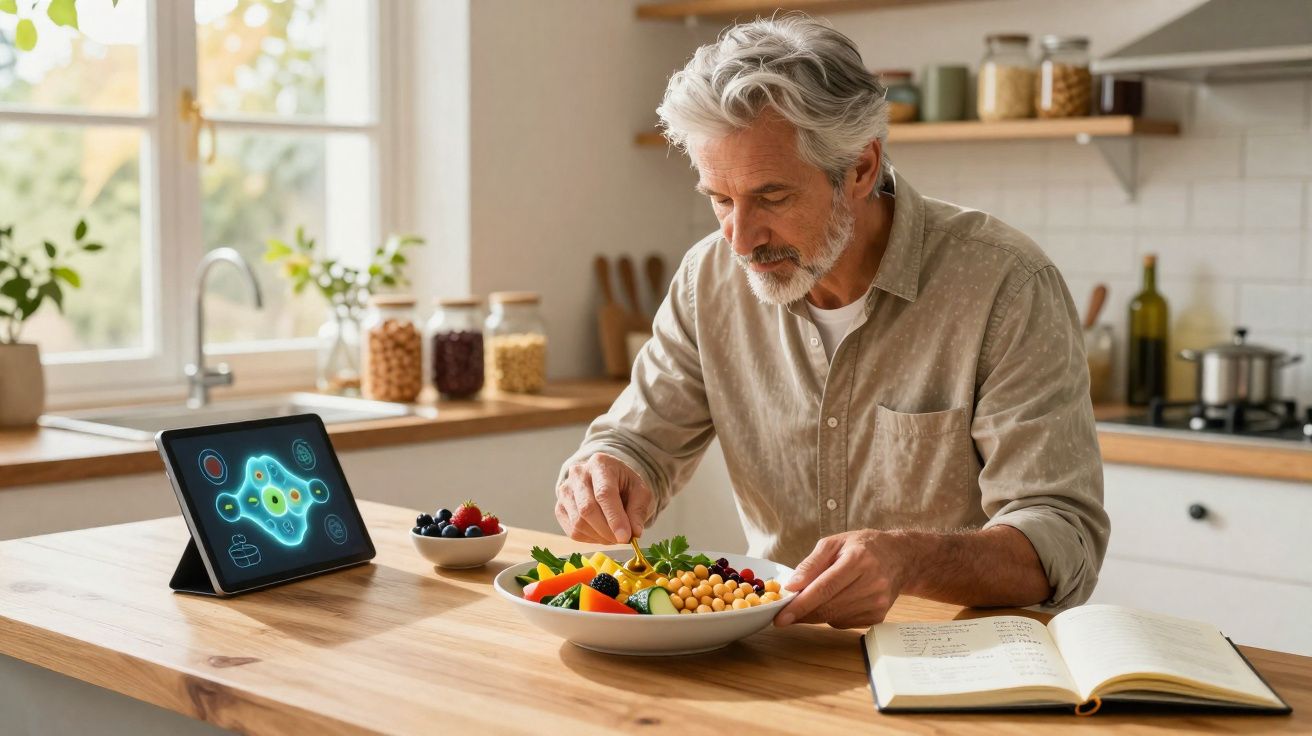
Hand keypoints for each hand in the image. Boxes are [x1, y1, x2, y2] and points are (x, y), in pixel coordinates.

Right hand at [555, 453, 652, 543]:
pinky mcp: (559, 508)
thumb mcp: (640, 491)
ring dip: (600, 537)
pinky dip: (590, 539)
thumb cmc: (624, 485)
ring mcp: (565, 491)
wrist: (606, 480)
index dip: (614, 518)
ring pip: (578, 523)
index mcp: (600, 464)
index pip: (604, 493)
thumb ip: (638, 510)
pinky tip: (601, 534)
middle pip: (587, 509)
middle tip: (623, 540)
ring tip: (614, 536)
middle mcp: (578, 474)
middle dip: (607, 531)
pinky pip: (572, 531)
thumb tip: (634, 532)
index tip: (625, 537)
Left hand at [774, 530, 910, 628]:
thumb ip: (811, 563)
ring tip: (809, 603)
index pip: (824, 588)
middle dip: (801, 614)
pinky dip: (832, 616)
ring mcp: (878, 602)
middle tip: (782, 615)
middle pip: (828, 607)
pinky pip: (844, 624)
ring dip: (815, 615)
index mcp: (858, 560)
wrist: (900, 558)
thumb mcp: (834, 543)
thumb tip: (791, 586)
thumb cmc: (862, 546)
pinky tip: (835, 602)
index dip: (800, 605)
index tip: (780, 617)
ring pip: (834, 618)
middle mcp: (872, 583)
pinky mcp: (879, 616)